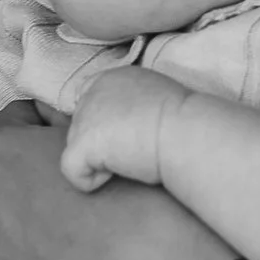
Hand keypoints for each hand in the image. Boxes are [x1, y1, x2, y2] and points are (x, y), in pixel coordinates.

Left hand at [58, 65, 182, 193]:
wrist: (187, 132)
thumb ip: (132, 103)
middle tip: (133, 151)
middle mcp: (92, 91)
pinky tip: (116, 175)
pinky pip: (72, 171)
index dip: (102, 124)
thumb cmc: (184, 122)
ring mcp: (84, 116)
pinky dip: (90, 181)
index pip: (88, 100)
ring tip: (132, 160)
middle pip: (79, 127)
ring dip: (100, 162)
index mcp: (112, 78)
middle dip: (101, 145)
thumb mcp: (156, 99)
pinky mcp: (82, 142)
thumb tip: (125, 125)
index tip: (125, 136)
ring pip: (76, 149)